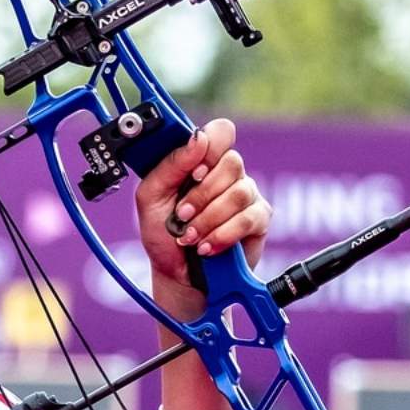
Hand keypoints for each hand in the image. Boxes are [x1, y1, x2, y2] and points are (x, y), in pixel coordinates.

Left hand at [134, 117, 270, 314]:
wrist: (175, 276)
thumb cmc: (163, 236)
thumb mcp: (150, 199)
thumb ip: (169, 167)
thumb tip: (197, 139)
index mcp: (200, 163)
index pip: (220, 132)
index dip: (210, 147)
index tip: (192, 172)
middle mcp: (226, 175)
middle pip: (231, 162)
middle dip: (201, 194)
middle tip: (182, 215)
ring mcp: (246, 195)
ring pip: (240, 192)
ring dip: (208, 218)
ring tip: (190, 236)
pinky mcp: (259, 220)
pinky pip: (249, 217)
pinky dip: (223, 234)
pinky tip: (207, 246)